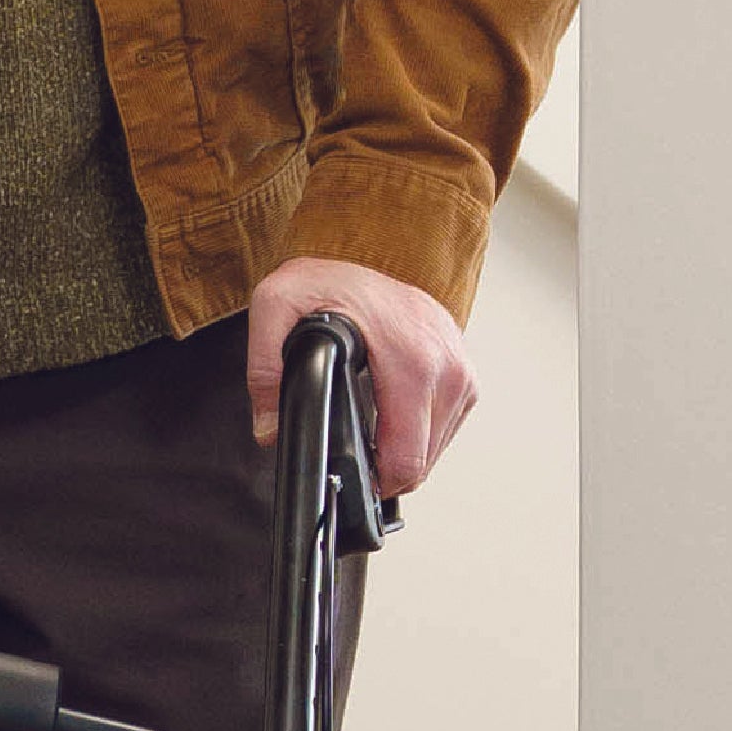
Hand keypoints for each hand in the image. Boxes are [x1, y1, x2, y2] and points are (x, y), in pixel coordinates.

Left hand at [245, 257, 473, 499]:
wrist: (366, 250)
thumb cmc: (330, 280)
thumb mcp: (277, 309)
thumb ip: (265, 370)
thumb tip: (269, 428)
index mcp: (412, 359)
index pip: (407, 458)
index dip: (375, 480)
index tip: (353, 478)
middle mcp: (447, 366)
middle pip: (423, 461)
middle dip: (386, 467)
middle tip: (355, 451)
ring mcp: (462, 370)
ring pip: (437, 449)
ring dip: (406, 451)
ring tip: (372, 431)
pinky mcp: (466, 373)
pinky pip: (447, 426)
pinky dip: (420, 432)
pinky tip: (393, 417)